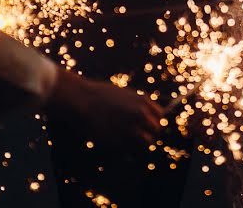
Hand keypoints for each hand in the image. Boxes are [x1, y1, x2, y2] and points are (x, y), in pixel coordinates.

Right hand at [47, 71, 163, 146]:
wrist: (82, 100)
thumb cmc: (101, 95)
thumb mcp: (126, 94)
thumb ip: (140, 106)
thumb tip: (149, 117)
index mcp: (142, 102)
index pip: (161, 117)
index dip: (155, 121)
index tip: (149, 124)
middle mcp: (139, 115)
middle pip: (156, 131)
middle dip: (150, 132)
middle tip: (141, 134)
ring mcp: (130, 128)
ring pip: (146, 142)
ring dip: (140, 141)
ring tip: (130, 138)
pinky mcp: (118, 141)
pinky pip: (131, 148)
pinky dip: (128, 146)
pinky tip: (118, 139)